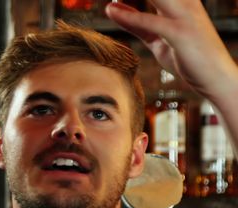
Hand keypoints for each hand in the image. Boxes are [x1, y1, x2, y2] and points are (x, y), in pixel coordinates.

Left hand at [105, 0, 237, 102]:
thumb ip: (137, 23)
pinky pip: (151, 21)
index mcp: (182, 2)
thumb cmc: (189, 57)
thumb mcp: (157, 38)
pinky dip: (129, 15)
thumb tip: (113, 8)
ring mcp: (185, 16)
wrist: (216, 79)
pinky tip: (110, 10)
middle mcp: (185, 4)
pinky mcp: (181, 33)